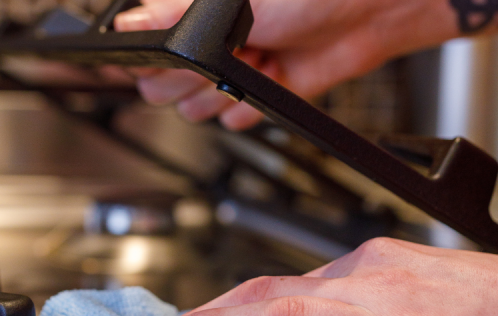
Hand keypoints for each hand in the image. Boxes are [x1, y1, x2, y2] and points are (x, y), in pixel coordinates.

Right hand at [114, 0, 462, 129]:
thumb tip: (126, 24)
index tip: (185, 57)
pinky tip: (271, 78)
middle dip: (193, 81)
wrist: (371, 11)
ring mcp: (232, 73)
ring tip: (255, 62)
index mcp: (190, 17)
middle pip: (161, 91)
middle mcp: (206, 45)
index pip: (142, 56)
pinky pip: (236, 121)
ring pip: (196, 112)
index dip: (158, 63)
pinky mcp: (260, 96)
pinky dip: (252, 107)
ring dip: (223, 95)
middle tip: (230, 57)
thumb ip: (174, 14)